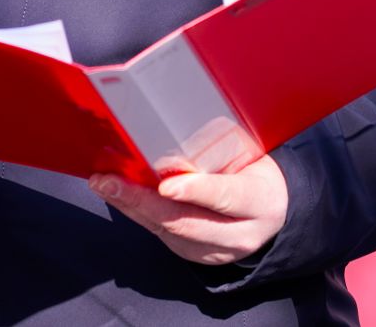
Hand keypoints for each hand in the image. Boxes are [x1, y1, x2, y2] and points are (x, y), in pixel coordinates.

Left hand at [90, 154, 289, 265]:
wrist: (272, 212)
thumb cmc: (256, 172)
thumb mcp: (251, 155)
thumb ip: (219, 148)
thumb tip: (173, 121)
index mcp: (260, 201)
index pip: (227, 197)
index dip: (196, 191)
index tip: (166, 185)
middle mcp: (240, 235)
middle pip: (187, 222)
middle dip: (143, 201)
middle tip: (111, 181)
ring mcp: (215, 251)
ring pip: (168, 231)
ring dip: (130, 206)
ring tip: (103, 184)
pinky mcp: (194, 255)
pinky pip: (160, 234)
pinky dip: (136, 213)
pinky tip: (116, 195)